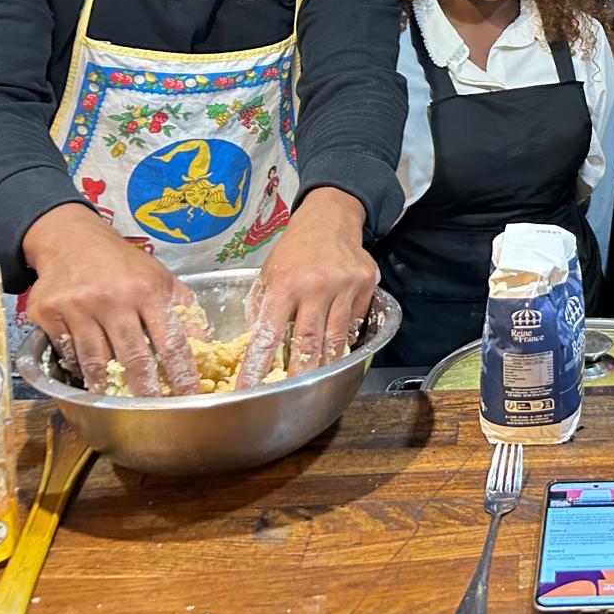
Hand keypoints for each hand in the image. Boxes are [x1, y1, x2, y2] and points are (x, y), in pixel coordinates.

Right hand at [23, 204, 199, 395]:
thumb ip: (183, 310)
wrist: (73, 241)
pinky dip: (82, 367)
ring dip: (111, 385)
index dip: (182, 374)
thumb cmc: (123, 264)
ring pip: (97, 361)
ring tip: (122, 400)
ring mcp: (79, 307)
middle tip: (156, 410)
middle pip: (134, 357)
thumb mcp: (160, 278)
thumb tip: (206, 345)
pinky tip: (92, 374)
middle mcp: (113, 299)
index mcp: (148, 290)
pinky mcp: (50, 314)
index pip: (171, 341)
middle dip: (147, 390)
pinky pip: (70, 352)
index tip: (191, 396)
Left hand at [237, 188, 376, 387]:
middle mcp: (315, 285)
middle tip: (291, 394)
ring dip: (326, 362)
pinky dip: (345, 336)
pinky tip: (337, 344)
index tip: (248, 389)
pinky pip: (356, 321)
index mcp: (284, 284)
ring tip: (318, 380)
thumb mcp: (268, 273)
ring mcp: (344, 285)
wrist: (330, 219)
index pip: (268, 334)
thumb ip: (263, 306)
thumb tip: (255, 343)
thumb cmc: (295, 250)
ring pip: (336, 337)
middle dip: (298, 373)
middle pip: (308, 341)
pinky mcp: (366, 284)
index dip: (257, 366)